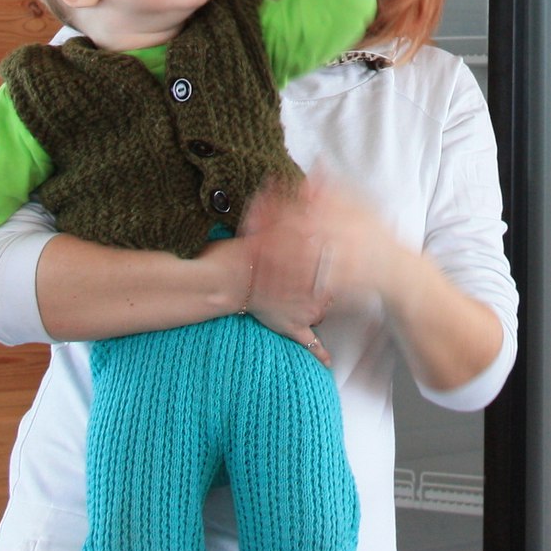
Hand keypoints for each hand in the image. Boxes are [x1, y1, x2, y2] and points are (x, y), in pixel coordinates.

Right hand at [236, 183, 332, 366]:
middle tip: (320, 275)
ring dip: (323, 305)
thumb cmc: (238, 253)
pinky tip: (328, 362)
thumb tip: (288, 188)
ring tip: (320, 301)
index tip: (328, 251)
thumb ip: (281, 213)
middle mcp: (312, 284)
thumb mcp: (263, 225)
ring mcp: (303, 308)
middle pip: (330, 284)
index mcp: (308, 258)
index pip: (329, 256)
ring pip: (323, 308)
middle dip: (327, 280)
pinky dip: (319, 352)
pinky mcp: (291, 327)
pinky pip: (309, 343)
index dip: (328, 254)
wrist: (220, 280)